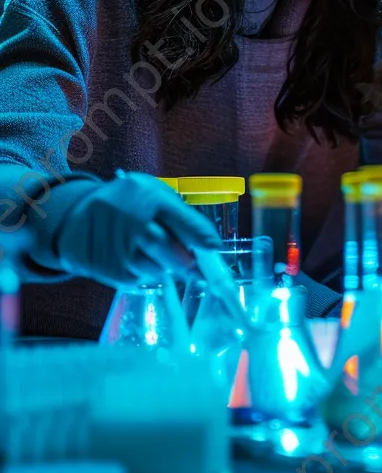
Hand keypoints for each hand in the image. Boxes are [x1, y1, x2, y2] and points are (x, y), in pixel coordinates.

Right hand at [54, 172, 221, 286]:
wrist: (75, 217)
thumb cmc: (128, 204)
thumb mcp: (153, 194)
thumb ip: (179, 216)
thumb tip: (208, 245)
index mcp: (147, 195)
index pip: (177, 216)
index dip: (199, 234)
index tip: (215, 248)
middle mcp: (129, 218)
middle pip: (162, 245)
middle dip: (184, 260)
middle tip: (197, 269)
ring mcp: (114, 244)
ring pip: (152, 267)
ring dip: (164, 267)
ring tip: (158, 256)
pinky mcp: (104, 267)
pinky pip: (137, 278)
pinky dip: (145, 274)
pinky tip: (137, 260)